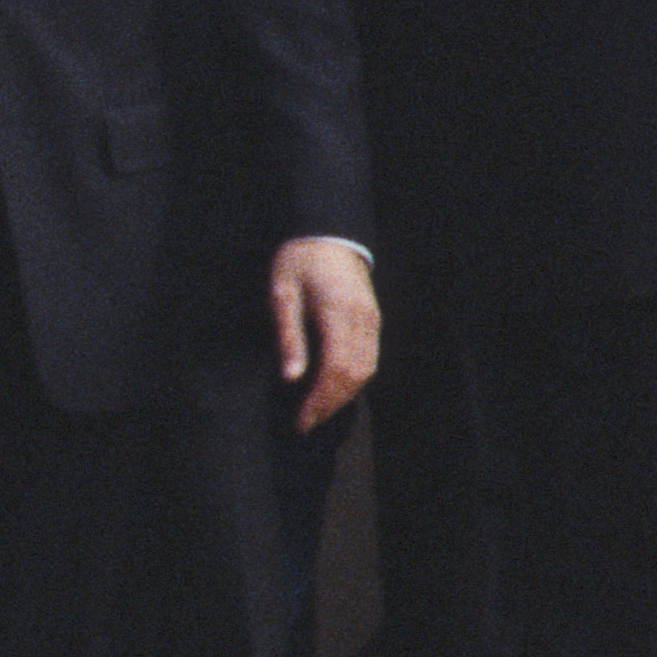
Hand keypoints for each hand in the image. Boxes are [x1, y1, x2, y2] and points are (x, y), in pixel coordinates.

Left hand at [271, 236, 380, 432]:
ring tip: (317, 413)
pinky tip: (335, 390)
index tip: (301, 420)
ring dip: (343, 397)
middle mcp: (362, 321)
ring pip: (366, 371)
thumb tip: (291, 378)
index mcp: (338, 314)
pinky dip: (354, 381)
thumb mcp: (282, 294)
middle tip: (305, 424)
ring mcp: (372, 321)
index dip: (319, 400)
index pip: (335, 370)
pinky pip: (370, 359)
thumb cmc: (298, 261)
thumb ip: (288, 336)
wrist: (328, 233)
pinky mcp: (374, 320)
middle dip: (330, 405)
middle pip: (353, 376)